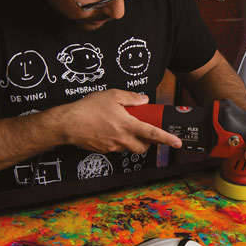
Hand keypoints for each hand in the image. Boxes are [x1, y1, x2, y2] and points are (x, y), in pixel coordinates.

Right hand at [54, 89, 181, 153]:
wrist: (67, 124)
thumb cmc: (87, 109)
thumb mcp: (112, 95)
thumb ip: (131, 98)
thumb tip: (143, 100)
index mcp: (127, 125)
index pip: (153, 134)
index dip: (167, 139)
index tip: (177, 143)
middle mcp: (122, 139)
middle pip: (143, 148)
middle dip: (148, 143)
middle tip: (145, 132)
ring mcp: (113, 147)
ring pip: (129, 148)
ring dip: (131, 140)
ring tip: (121, 126)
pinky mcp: (104, 150)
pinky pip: (116, 147)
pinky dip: (118, 140)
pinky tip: (108, 129)